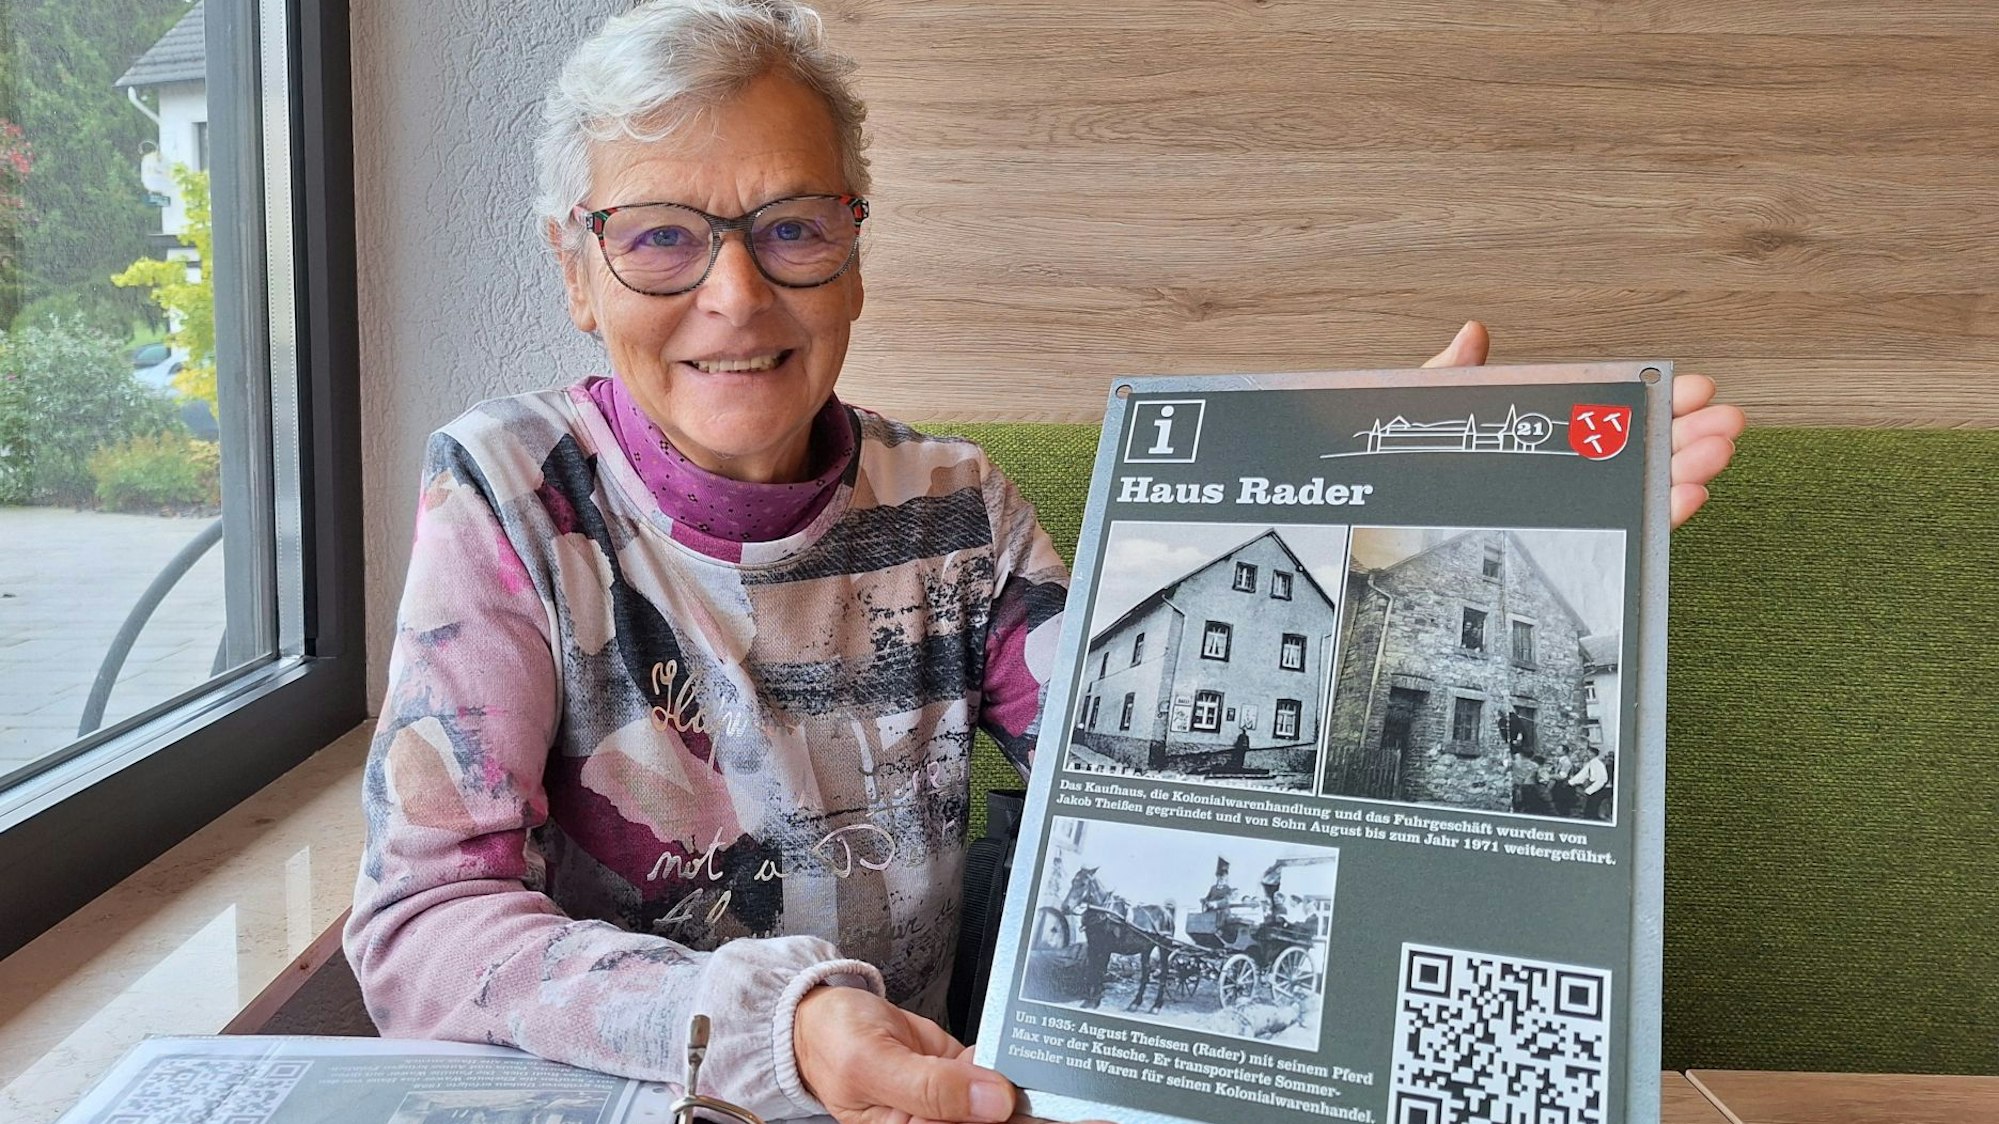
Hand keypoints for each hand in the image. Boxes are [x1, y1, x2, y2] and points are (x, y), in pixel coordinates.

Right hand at [794, 985, 1014, 1123]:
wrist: (825, 1014)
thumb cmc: (832, 1041)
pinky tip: (998, 1051)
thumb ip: (931, 1087)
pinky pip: (991, 1073)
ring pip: (993, 1102)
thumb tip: (993, 1103)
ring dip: (1007, 1081)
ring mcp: (946, 1100)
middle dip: (1000, 1102)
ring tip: (1010, 1063)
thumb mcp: (874, 1063)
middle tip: (1014, 1080)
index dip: (989, 1118)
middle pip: (982, 1121)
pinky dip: (1001, 1060)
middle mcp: (927, 1123)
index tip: (1009, 1098)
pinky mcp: (956, 1073)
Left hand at [1420, 321, 1745, 527]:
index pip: (1603, 418)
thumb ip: (1451, 381)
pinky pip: (1623, 534)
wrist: (1368, 532)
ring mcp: (1572, 513)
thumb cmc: (1399, 474)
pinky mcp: (1572, 550)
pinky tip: (1687, 496)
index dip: (1650, 402)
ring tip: (1719, 449)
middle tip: (1724, 419)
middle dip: (1686, 435)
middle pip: (1636, 454)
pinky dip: (1660, 516)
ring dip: (1686, 471)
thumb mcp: (1422, 421)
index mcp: (1536, 442)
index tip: (1689, 386)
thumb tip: (1471, 335)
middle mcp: (1563, 477)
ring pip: (1641, 492)